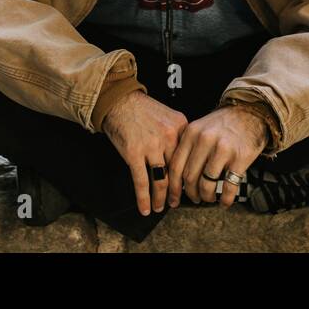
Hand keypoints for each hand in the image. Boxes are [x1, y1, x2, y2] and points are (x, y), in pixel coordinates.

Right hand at [101, 90, 187, 216]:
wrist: (119, 100)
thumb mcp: (168, 116)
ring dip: (161, 198)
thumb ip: (178, 136)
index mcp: (181, 127)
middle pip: (177, 172)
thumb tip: (183, 161)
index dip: (189, 176)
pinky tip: (145, 208)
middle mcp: (169, 136)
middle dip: (177, 191)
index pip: (189, 158)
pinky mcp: (133, 153)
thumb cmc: (142, 109)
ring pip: (161, 180)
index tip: (188, 186)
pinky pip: (141, 181)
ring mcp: (151, 145)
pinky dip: (144, 198)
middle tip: (176, 202)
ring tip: (160, 207)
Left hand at [167, 105, 267, 208]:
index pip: (175, 166)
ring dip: (206, 196)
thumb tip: (175, 177)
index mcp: (191, 133)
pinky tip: (224, 202)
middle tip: (194, 198)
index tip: (174, 199)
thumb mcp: (200, 128)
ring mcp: (223, 149)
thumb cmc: (223, 124)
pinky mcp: (240, 158)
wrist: (251, 112)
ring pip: (206, 184)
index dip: (173, 187)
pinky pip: (228, 186)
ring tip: (209, 198)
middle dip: (191, 194)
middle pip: (189, 177)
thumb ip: (187, 147)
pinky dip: (225, 199)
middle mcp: (205, 140)